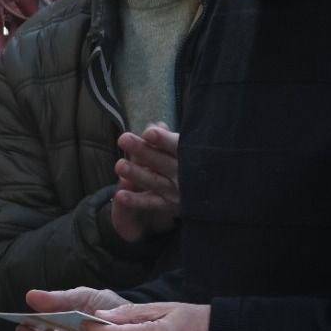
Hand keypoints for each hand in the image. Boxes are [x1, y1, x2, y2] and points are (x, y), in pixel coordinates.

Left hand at [110, 124, 180, 242]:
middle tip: (123, 139)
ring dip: (136, 174)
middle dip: (143, 151)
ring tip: (119, 165)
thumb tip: (153, 126)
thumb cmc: (191, 160)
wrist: (212, 190)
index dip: (163, 140)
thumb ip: (167, 138)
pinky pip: (151, 203)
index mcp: (190, 155)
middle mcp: (184, 174)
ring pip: (154, 181)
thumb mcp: (184, 146)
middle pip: (162, 161)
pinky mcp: (169, 205)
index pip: (176, 146)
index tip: (148, 133)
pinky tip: (120, 195)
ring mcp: (177, 190)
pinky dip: (136, 200)